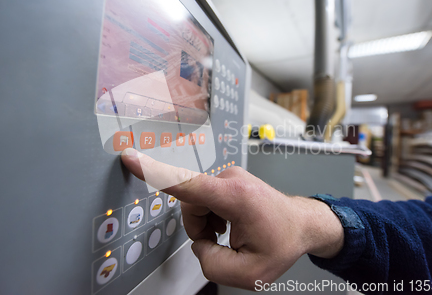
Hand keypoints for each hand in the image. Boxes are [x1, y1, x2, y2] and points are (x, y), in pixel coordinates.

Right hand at [121, 148, 343, 289]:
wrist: (301, 223)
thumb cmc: (283, 242)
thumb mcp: (251, 273)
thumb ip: (212, 264)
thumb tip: (199, 245)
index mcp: (235, 197)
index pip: (186, 184)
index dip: (154, 172)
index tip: (130, 158)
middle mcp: (230, 179)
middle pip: (189, 205)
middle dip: (199, 229)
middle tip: (223, 240)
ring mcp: (229, 176)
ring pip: (195, 204)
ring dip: (206, 224)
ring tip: (231, 232)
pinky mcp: (228, 178)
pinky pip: (204, 199)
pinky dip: (211, 216)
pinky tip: (230, 224)